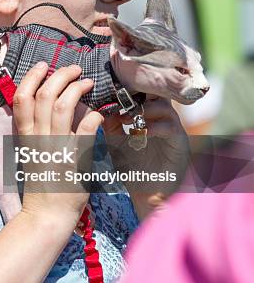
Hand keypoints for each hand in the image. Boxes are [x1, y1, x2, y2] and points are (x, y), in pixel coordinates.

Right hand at [12, 62, 103, 223]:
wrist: (45, 215)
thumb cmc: (41, 185)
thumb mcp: (32, 154)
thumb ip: (38, 132)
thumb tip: (53, 109)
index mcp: (25, 137)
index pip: (21, 99)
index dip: (32, 77)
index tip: (43, 66)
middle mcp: (38, 138)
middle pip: (44, 95)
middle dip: (59, 75)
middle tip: (73, 69)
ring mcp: (55, 147)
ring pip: (62, 106)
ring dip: (76, 88)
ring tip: (87, 82)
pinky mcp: (73, 159)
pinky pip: (85, 129)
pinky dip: (93, 116)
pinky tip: (99, 113)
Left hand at [103, 96, 189, 217]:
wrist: (146, 195)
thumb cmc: (132, 168)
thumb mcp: (116, 143)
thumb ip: (110, 125)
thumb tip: (100, 106)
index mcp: (150, 117)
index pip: (144, 93)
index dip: (130, 87)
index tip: (111, 88)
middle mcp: (164, 120)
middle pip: (157, 93)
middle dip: (139, 92)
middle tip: (120, 97)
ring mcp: (174, 130)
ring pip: (165, 107)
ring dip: (144, 109)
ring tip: (125, 118)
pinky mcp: (180, 144)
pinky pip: (171, 128)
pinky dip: (153, 127)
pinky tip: (137, 132)